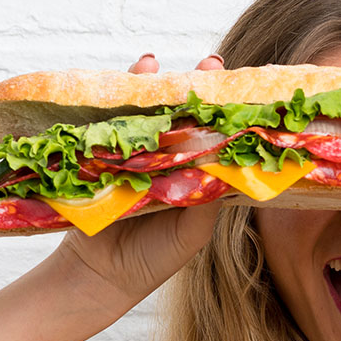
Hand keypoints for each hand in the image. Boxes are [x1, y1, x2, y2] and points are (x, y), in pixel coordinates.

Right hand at [52, 53, 225, 316]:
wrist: (102, 277)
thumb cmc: (154, 258)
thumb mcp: (191, 233)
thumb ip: (207, 201)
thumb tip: (224, 164)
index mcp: (194, 177)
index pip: (212, 137)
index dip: (224, 114)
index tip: (239, 89)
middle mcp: (166, 162)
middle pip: (181, 117)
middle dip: (192, 89)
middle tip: (209, 63)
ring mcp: (134, 157)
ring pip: (146, 115)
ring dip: (153, 86)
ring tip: (156, 63)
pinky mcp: (101, 158)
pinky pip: (109, 125)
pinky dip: (116, 102)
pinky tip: (125, 81)